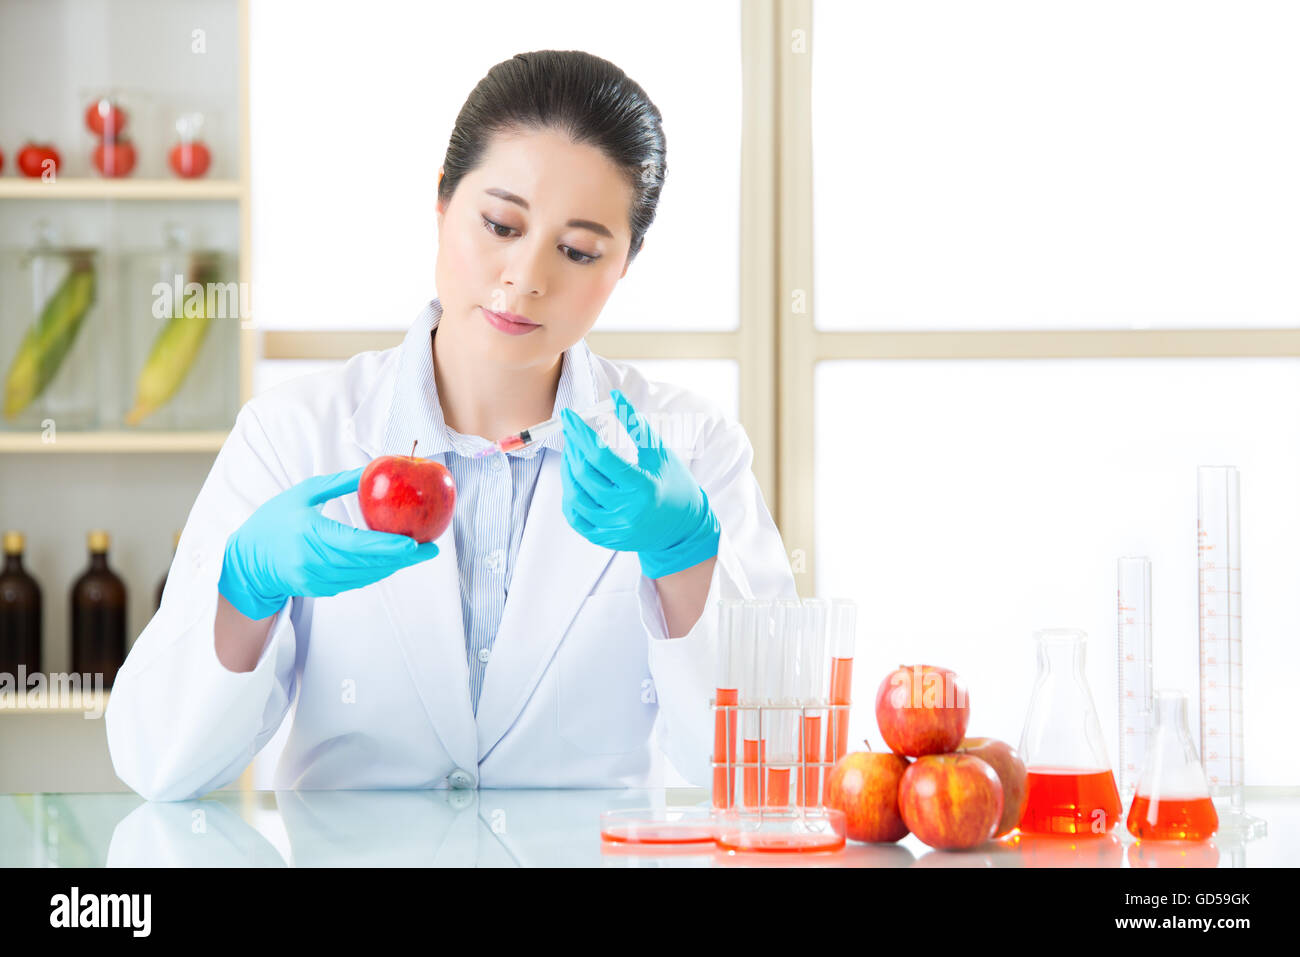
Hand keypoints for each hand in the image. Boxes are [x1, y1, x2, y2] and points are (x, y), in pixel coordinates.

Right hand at [218, 466, 439, 619]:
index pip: (355, 545)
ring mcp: (317, 580)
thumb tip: (371, 470)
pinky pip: (356, 581)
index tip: (414, 543)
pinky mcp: (320, 590)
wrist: (246, 562)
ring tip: (418, 552)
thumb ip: (339, 484)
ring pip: (366, 576)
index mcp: (310, 535)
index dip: (387, 547)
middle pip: (368, 564)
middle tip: (431, 549)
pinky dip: (375, 570)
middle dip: (403, 558)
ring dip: (393, 565)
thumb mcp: (303, 494)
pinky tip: (393, 560)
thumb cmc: (274, 521)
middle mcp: (314, 563)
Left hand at [560, 389, 719, 578]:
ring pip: (575, 496)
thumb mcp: (659, 453)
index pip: (601, 456)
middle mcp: (626, 510)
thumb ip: (636, 426)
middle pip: (584, 475)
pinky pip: (576, 518)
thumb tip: (614, 396)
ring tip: (572, 452)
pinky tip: (574, 480)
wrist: (683, 527)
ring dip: (568, 470)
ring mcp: (614, 528)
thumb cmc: (674, 484)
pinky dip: (570, 497)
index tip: (569, 415)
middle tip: (571, 431)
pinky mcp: (606, 539)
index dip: (581, 433)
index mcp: (642, 486)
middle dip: (573, 447)